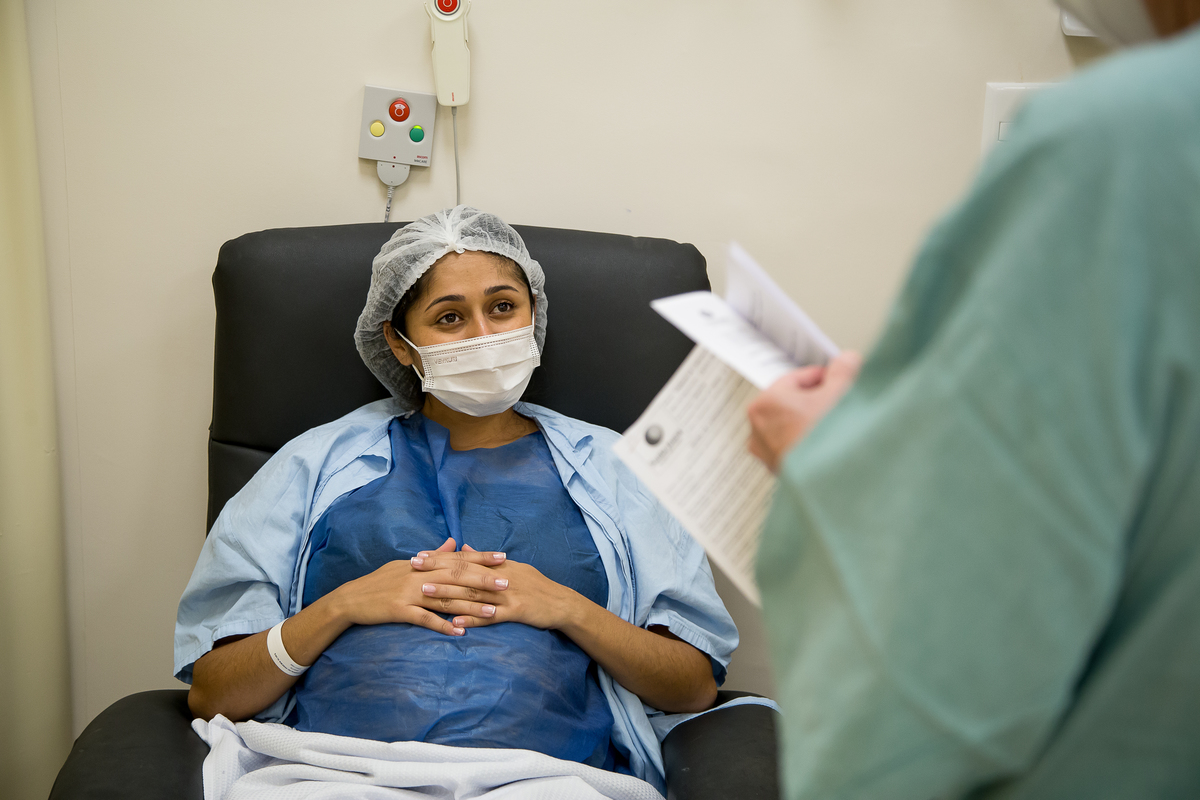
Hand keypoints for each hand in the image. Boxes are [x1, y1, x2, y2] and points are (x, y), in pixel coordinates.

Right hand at [328, 537, 508, 635]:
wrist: (351, 599)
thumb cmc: (381, 581)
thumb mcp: (406, 564)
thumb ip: (434, 554)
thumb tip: (454, 541)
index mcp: (423, 563)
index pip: (457, 558)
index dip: (481, 557)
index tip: (503, 558)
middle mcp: (419, 575)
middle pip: (456, 576)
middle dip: (483, 580)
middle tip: (507, 582)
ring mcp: (410, 593)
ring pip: (446, 599)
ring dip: (470, 606)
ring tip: (493, 612)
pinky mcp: (400, 611)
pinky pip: (425, 619)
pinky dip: (443, 626)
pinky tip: (460, 633)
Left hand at [412, 544, 576, 630]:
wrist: (561, 603)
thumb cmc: (535, 586)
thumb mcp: (511, 567)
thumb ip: (485, 560)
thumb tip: (462, 548)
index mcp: (498, 565)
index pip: (464, 559)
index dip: (440, 557)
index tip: (418, 556)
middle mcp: (500, 577)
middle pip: (464, 572)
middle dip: (436, 570)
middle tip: (413, 568)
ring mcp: (508, 594)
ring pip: (473, 593)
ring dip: (448, 594)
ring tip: (424, 593)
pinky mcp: (517, 612)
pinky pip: (492, 616)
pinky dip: (473, 619)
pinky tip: (455, 623)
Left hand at [747, 351, 861, 472]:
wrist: (831, 483)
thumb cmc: (828, 441)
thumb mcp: (840, 394)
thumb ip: (843, 371)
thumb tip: (847, 360)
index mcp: (766, 402)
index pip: (797, 378)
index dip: (823, 378)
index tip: (838, 380)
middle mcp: (758, 427)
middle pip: (792, 402)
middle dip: (816, 401)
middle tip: (839, 404)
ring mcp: (765, 451)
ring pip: (792, 425)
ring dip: (812, 423)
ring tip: (835, 428)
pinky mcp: (776, 470)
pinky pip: (793, 447)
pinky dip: (808, 444)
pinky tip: (827, 446)